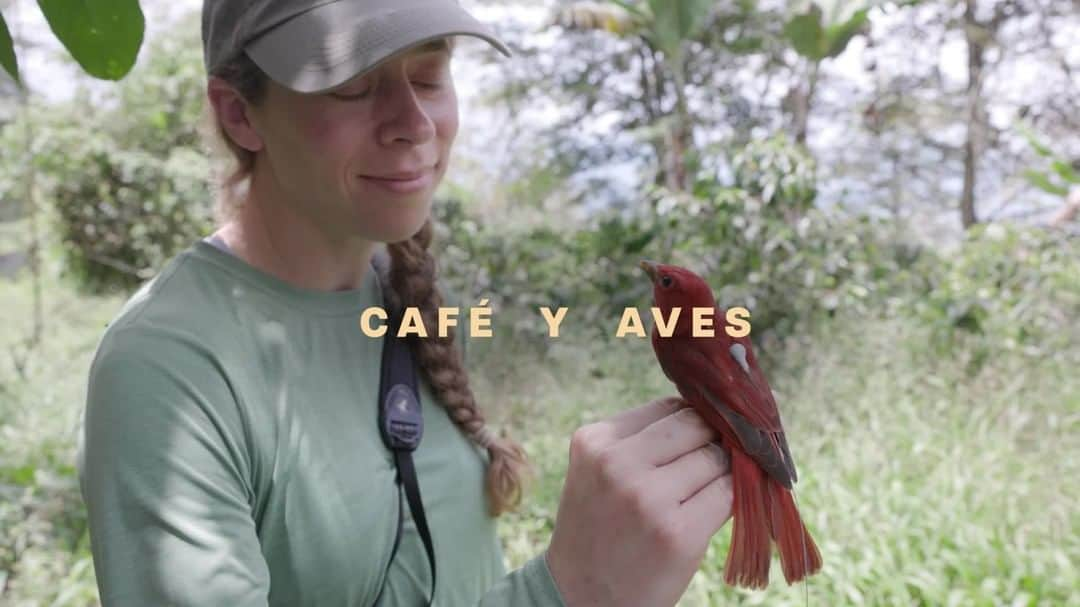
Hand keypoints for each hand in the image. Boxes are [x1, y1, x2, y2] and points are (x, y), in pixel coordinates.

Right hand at [545, 396, 733, 606]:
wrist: (580, 598)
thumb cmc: (599, 530)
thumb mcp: (599, 473)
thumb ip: (641, 441)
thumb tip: (713, 416)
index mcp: (594, 441)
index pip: (668, 407)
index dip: (692, 422)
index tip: (696, 442)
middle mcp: (617, 463)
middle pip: (695, 425)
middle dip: (711, 441)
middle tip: (707, 467)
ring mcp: (647, 497)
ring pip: (715, 458)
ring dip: (721, 473)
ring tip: (699, 496)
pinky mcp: (678, 532)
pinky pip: (728, 495)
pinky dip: (730, 500)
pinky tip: (709, 513)